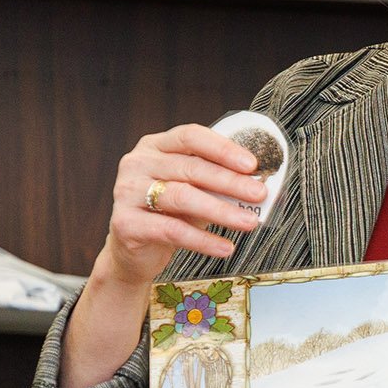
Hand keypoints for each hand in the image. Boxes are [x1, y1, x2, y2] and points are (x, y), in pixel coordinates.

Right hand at [96, 123, 267, 284]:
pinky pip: (171, 229)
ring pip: (182, 197)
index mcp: (156, 145)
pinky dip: (202, 240)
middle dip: (230, 182)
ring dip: (221, 210)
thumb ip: (219, 183)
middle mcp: (138, 163)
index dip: (223, 149)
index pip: (191, 137)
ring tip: (249, 222)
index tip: (252, 165)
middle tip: (260, 194)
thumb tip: (263, 185)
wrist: (133, 251)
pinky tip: (225, 247)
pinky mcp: (125, 222)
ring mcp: (127, 191)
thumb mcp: (195, 190)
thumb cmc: (170, 214)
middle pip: (190, 167)